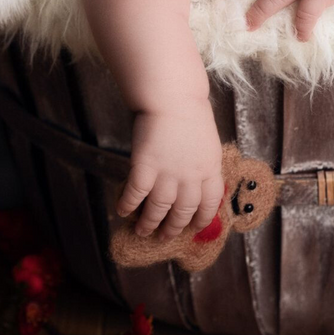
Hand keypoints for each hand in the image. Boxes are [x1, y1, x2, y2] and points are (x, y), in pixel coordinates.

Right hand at [116, 102, 225, 240]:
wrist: (173, 97)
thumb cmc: (190, 112)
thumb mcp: (207, 142)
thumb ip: (203, 163)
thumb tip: (195, 181)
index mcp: (210, 169)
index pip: (211, 203)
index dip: (203, 219)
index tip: (195, 227)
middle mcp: (191, 177)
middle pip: (184, 211)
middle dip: (174, 227)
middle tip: (165, 237)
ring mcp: (168, 173)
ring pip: (159, 208)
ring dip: (149, 223)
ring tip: (142, 231)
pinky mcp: (145, 166)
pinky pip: (136, 193)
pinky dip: (128, 205)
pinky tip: (122, 211)